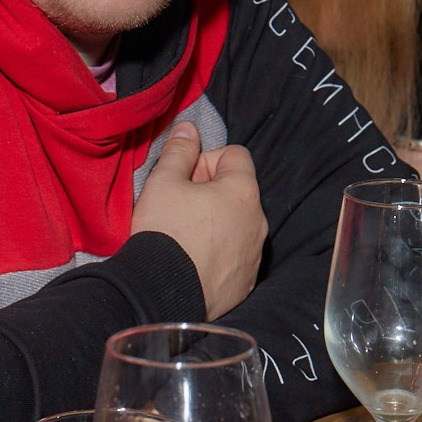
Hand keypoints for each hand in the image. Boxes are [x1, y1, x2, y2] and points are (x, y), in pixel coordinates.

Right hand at [131, 122, 266, 318]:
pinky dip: (218, 253)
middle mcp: (258, 222)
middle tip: (179, 206)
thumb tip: (189, 128)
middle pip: (237, 191)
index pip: (235, 155)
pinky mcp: (246, 283)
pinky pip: (236, 256)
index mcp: (243, 192)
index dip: (206, 160)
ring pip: (237, 224)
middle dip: (210, 191)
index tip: (184, 179)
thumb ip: (179, 150)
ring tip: (184, 236)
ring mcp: (255, 255)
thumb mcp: (163, 181)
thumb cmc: (165, 231)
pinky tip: (192, 261)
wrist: (162, 293)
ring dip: (216, 222)